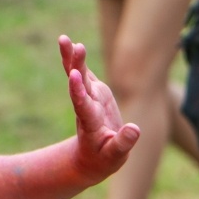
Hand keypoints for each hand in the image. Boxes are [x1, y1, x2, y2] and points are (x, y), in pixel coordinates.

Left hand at [58, 36, 139, 180]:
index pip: (83, 105)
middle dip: (76, 66)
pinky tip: (72, 44)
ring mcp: (89, 99)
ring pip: (79, 76)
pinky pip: (82, 75)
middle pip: (80, 85)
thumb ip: (122, 144)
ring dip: (73, 58)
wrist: (92, 158)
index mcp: (91, 123)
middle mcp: (87, 108)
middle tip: (74, 47)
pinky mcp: (92, 94)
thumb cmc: (105, 159)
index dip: (78, 92)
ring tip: (64, 39)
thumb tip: (134, 130)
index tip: (73, 76)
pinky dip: (76, 61)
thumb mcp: (114, 156)